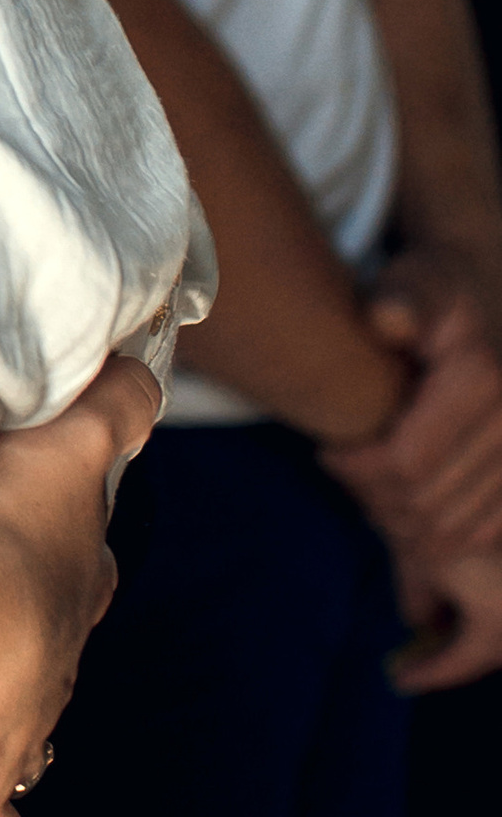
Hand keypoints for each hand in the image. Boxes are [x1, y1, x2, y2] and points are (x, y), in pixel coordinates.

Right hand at [0, 357, 154, 816]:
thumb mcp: (65, 442)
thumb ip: (110, 406)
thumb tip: (147, 372)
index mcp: (71, 582)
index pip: (88, 567)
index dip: (70, 555)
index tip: (48, 542)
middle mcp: (56, 662)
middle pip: (62, 645)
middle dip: (42, 636)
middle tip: (1, 622)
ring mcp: (21, 733)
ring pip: (34, 732)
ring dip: (12, 725)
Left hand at [327, 245, 501, 684]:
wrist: (487, 291)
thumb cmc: (437, 288)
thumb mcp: (417, 282)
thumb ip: (402, 301)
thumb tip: (387, 320)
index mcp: (483, 382)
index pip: (407, 464)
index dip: (359, 472)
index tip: (331, 453)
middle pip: (430, 504)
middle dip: (377, 502)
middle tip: (346, 475)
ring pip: (459, 528)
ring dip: (408, 524)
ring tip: (373, 491)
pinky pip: (488, 531)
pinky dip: (446, 534)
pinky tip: (411, 506)